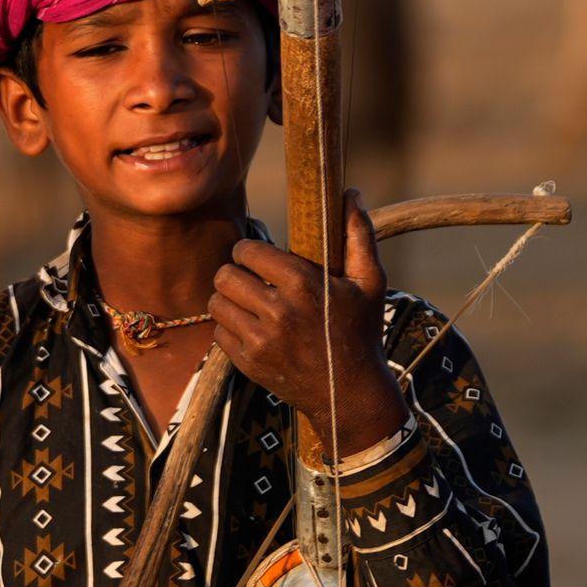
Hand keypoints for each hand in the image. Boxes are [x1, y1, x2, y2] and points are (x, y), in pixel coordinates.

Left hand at [212, 192, 405, 463]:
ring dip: (228, 300)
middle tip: (248, 278)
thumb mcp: (370, 282)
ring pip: (216, 303)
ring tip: (246, 301)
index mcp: (304, 285)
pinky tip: (249, 328)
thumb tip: (350, 192)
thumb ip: (359, 234)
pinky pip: (218, 333)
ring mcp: (260, 341)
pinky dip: (229, 328)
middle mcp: (278, 312)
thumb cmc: (361, 332)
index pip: (247, 250)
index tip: (258, 257)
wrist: (350, 394)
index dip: (249, 251)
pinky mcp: (249, 364)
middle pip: (224, 275)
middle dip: (234, 272)